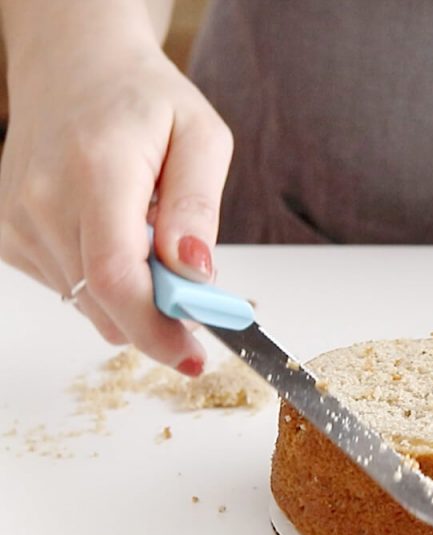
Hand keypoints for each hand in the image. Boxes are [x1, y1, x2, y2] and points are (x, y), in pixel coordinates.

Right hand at [0, 38, 232, 374]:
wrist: (75, 67)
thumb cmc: (144, 100)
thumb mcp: (202, 138)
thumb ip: (198, 207)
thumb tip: (197, 271)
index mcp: (95, 171)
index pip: (114, 276)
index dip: (155, 330)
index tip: (192, 356)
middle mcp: (42, 200)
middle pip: (101, 302)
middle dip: (158, 319)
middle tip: (197, 304)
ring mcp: (17, 220)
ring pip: (87, 302)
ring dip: (132, 296)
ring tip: (152, 241)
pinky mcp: (9, 234)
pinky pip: (69, 287)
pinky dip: (103, 280)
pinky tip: (116, 235)